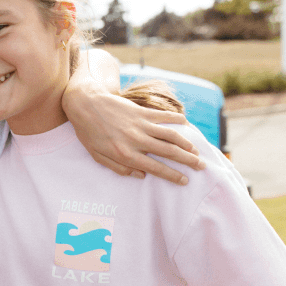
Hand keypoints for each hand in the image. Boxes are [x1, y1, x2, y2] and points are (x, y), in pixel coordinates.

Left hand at [64, 81, 203, 184]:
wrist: (85, 104)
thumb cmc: (88, 132)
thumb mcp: (97, 156)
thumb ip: (119, 168)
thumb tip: (141, 176)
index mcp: (125, 154)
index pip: (155, 168)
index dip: (172, 175)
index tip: (184, 181)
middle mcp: (136, 140)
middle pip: (169, 152)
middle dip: (187, 161)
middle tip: (201, 167)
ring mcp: (141, 124)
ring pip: (171, 135)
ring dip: (187, 144)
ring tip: (197, 151)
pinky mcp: (142, 111)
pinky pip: (164, 117)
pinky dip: (177, 120)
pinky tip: (186, 125)